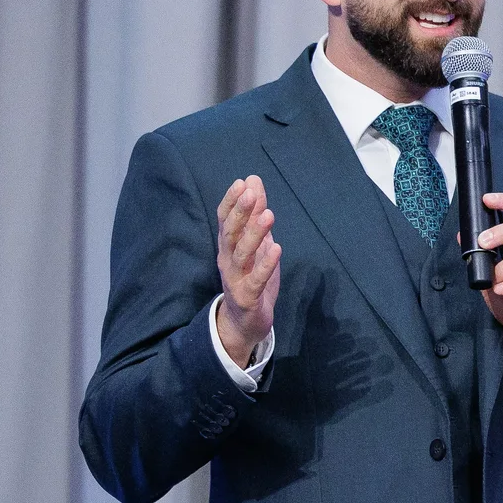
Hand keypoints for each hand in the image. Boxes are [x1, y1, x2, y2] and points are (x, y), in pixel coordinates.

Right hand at [215, 176, 279, 365]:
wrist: (245, 322)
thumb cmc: (251, 278)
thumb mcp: (256, 244)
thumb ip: (255, 214)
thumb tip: (253, 181)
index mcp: (228, 246)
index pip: (225, 219)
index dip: (232, 201)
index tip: (242, 182)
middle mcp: (227, 260)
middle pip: (230, 233)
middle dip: (240, 213)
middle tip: (251, 193)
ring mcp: (235, 278)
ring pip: (242, 254)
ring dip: (254, 234)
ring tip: (268, 215)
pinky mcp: (247, 296)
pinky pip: (256, 279)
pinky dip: (266, 264)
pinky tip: (277, 248)